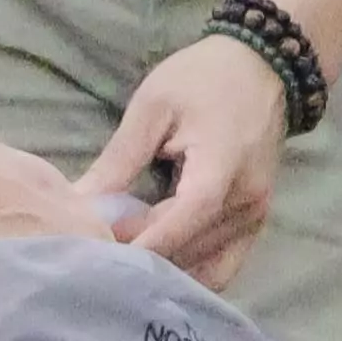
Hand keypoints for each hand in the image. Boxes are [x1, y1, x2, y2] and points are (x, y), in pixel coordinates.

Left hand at [80, 26, 296, 287]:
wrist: (261, 67)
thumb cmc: (203, 79)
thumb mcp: (152, 108)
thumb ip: (119, 160)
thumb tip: (81, 203)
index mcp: (221, 169)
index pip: (181, 223)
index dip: (142, 245)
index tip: (100, 256)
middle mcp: (245, 204)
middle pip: (188, 250)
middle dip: (143, 258)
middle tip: (98, 255)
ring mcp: (255, 219)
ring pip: (204, 268)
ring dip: (165, 270)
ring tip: (124, 260)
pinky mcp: (255, 225)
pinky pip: (222, 268)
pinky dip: (190, 273)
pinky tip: (158, 267)